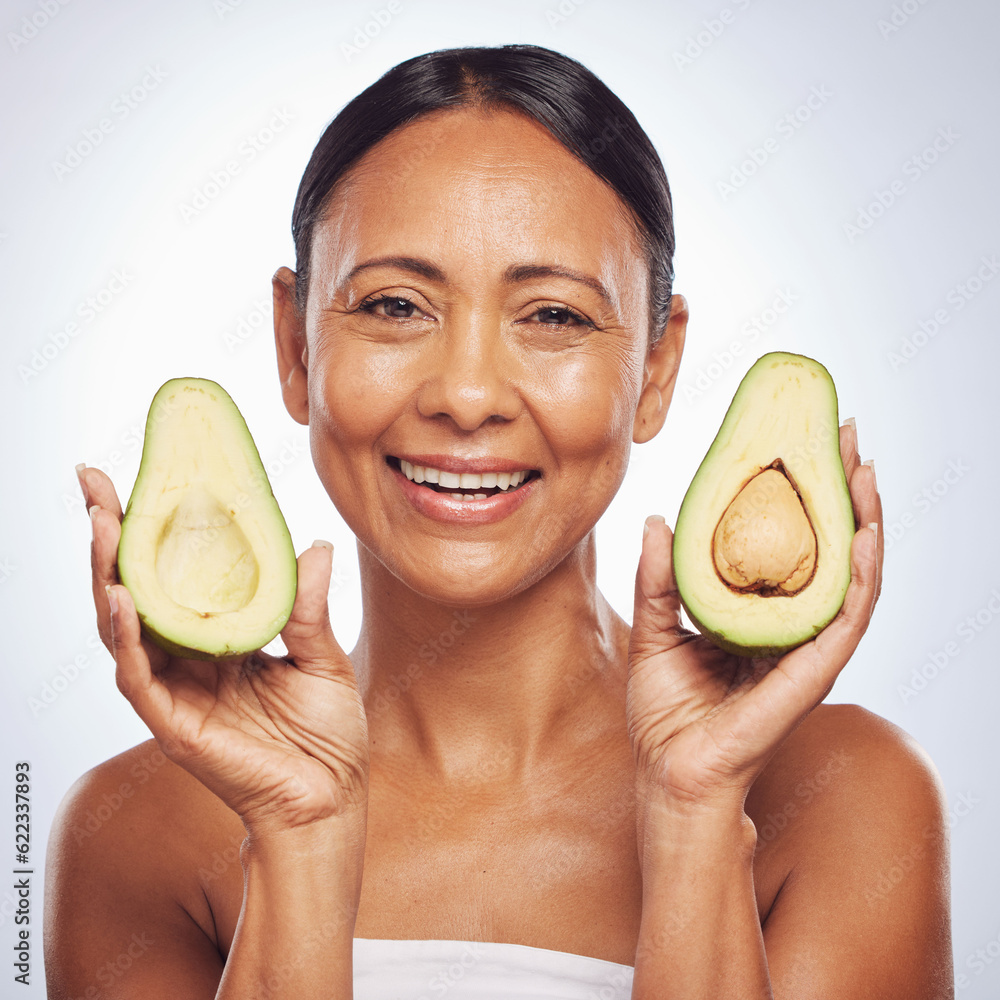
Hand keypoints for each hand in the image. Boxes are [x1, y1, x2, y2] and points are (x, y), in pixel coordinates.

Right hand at [81, 466, 369, 833]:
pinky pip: (138, 675)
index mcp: (218, 637)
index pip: (173, 574)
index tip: (136, 476)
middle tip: (92, 482)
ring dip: (106, 573)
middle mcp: (186, 658)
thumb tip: (315, 544)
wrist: (330, 798)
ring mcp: (174, 690)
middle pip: (134, 589)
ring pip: (121, 626)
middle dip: (109, 536)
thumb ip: (308, 605)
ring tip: (100, 522)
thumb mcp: (322, 656)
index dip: (151, 531)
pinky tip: (119, 596)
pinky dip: (125, 636)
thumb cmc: (326, 733)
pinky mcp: (173, 723)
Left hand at [625, 421, 881, 807]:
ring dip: (864, 523)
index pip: (791, 545)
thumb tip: (658, 518)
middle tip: (843, 436)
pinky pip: (846, 620)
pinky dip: (861, 577)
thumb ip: (659, 578)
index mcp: (756, 615)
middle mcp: (790, 627)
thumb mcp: (653, 628)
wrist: (669, 774)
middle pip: (828, 550)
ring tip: (864, 472)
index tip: (800, 442)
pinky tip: (865, 535)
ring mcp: (806, 651)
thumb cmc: (665, 712)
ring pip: (851, 579)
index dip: (800, 495)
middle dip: (840, 492)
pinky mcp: (811, 674)